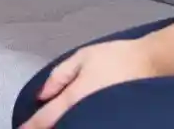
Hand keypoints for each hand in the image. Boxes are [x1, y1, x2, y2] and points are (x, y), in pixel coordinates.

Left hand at [20, 39, 162, 128]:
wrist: (148, 62)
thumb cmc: (112, 57)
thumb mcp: (80, 59)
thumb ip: (58, 77)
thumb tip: (41, 95)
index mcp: (76, 95)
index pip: (49, 116)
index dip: (33, 125)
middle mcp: (87, 111)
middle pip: (61, 126)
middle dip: (45, 128)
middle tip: (30, 128)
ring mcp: (101, 117)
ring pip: (76, 127)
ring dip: (61, 126)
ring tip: (46, 126)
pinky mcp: (112, 119)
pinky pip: (89, 124)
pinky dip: (76, 124)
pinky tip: (69, 122)